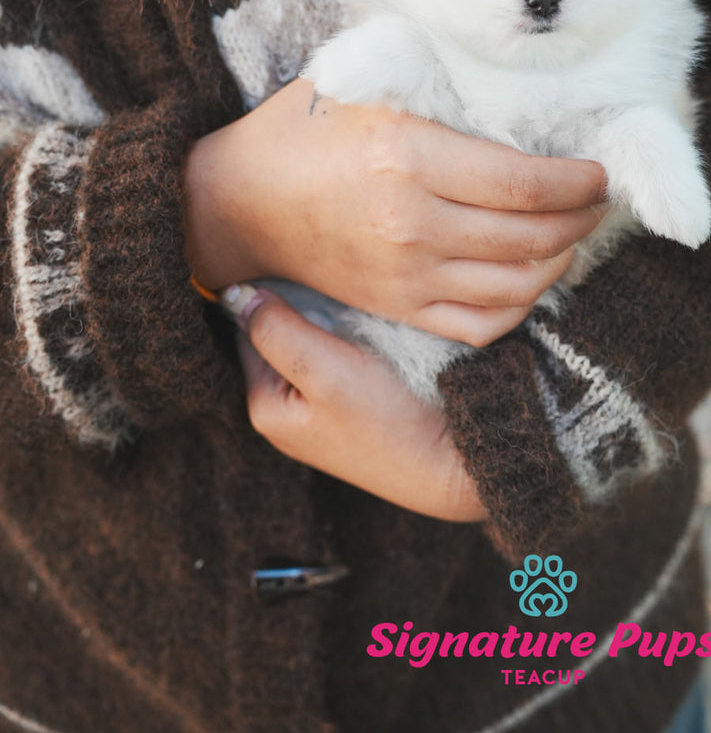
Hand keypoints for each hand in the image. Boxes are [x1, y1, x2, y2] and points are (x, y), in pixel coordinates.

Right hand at [183, 79, 606, 347]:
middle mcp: (412, 223)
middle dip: (583, 218)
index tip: (598, 171)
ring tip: (575, 232)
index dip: (578, 182)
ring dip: (562, 259)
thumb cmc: (302, 131)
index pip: (524, 183)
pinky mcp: (398, 308)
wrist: (237, 203)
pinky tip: (533, 275)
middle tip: (598, 200)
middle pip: (531, 235)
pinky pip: (482, 323)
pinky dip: (522, 305)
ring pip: (517, 284)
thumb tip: (503, 63)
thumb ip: (427, 69)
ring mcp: (406, 275)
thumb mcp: (361, 79)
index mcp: (409, 156)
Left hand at [236, 290, 485, 520]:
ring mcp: (317, 415)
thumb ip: (278, 331)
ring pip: (308, 347)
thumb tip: (235, 294)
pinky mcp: (349, 413)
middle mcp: (284, 414)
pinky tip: (366, 333)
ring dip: (324, 323)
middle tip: (333, 284)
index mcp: (265, 407)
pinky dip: (345, 342)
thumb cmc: (390, 419)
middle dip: (298, 309)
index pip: (249, 330)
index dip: (272, 294)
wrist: (451, 462)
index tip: (305, 270)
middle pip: (277, 339)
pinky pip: (334, 363)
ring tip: (352, 304)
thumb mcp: (327, 370)